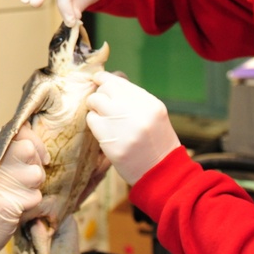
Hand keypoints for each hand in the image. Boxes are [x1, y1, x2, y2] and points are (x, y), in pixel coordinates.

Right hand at [0, 126, 46, 253]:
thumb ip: (10, 150)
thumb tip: (35, 139)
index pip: (20, 130)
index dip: (35, 142)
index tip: (38, 157)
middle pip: (29, 149)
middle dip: (37, 163)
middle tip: (29, 176)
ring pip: (37, 174)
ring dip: (36, 185)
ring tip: (22, 192)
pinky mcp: (5, 204)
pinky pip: (35, 197)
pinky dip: (32, 203)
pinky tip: (18, 206)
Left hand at [86, 71, 179, 185]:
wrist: (162, 173)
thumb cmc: (156, 142)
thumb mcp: (153, 115)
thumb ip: (133, 99)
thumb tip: (107, 81)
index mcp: (149, 103)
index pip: (118, 82)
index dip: (104, 79)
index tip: (98, 80)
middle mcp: (136, 110)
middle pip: (104, 89)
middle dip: (100, 94)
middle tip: (101, 104)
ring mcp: (121, 125)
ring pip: (94, 101)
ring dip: (95, 108)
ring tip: (103, 119)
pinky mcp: (110, 141)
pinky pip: (91, 121)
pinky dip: (94, 124)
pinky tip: (103, 131)